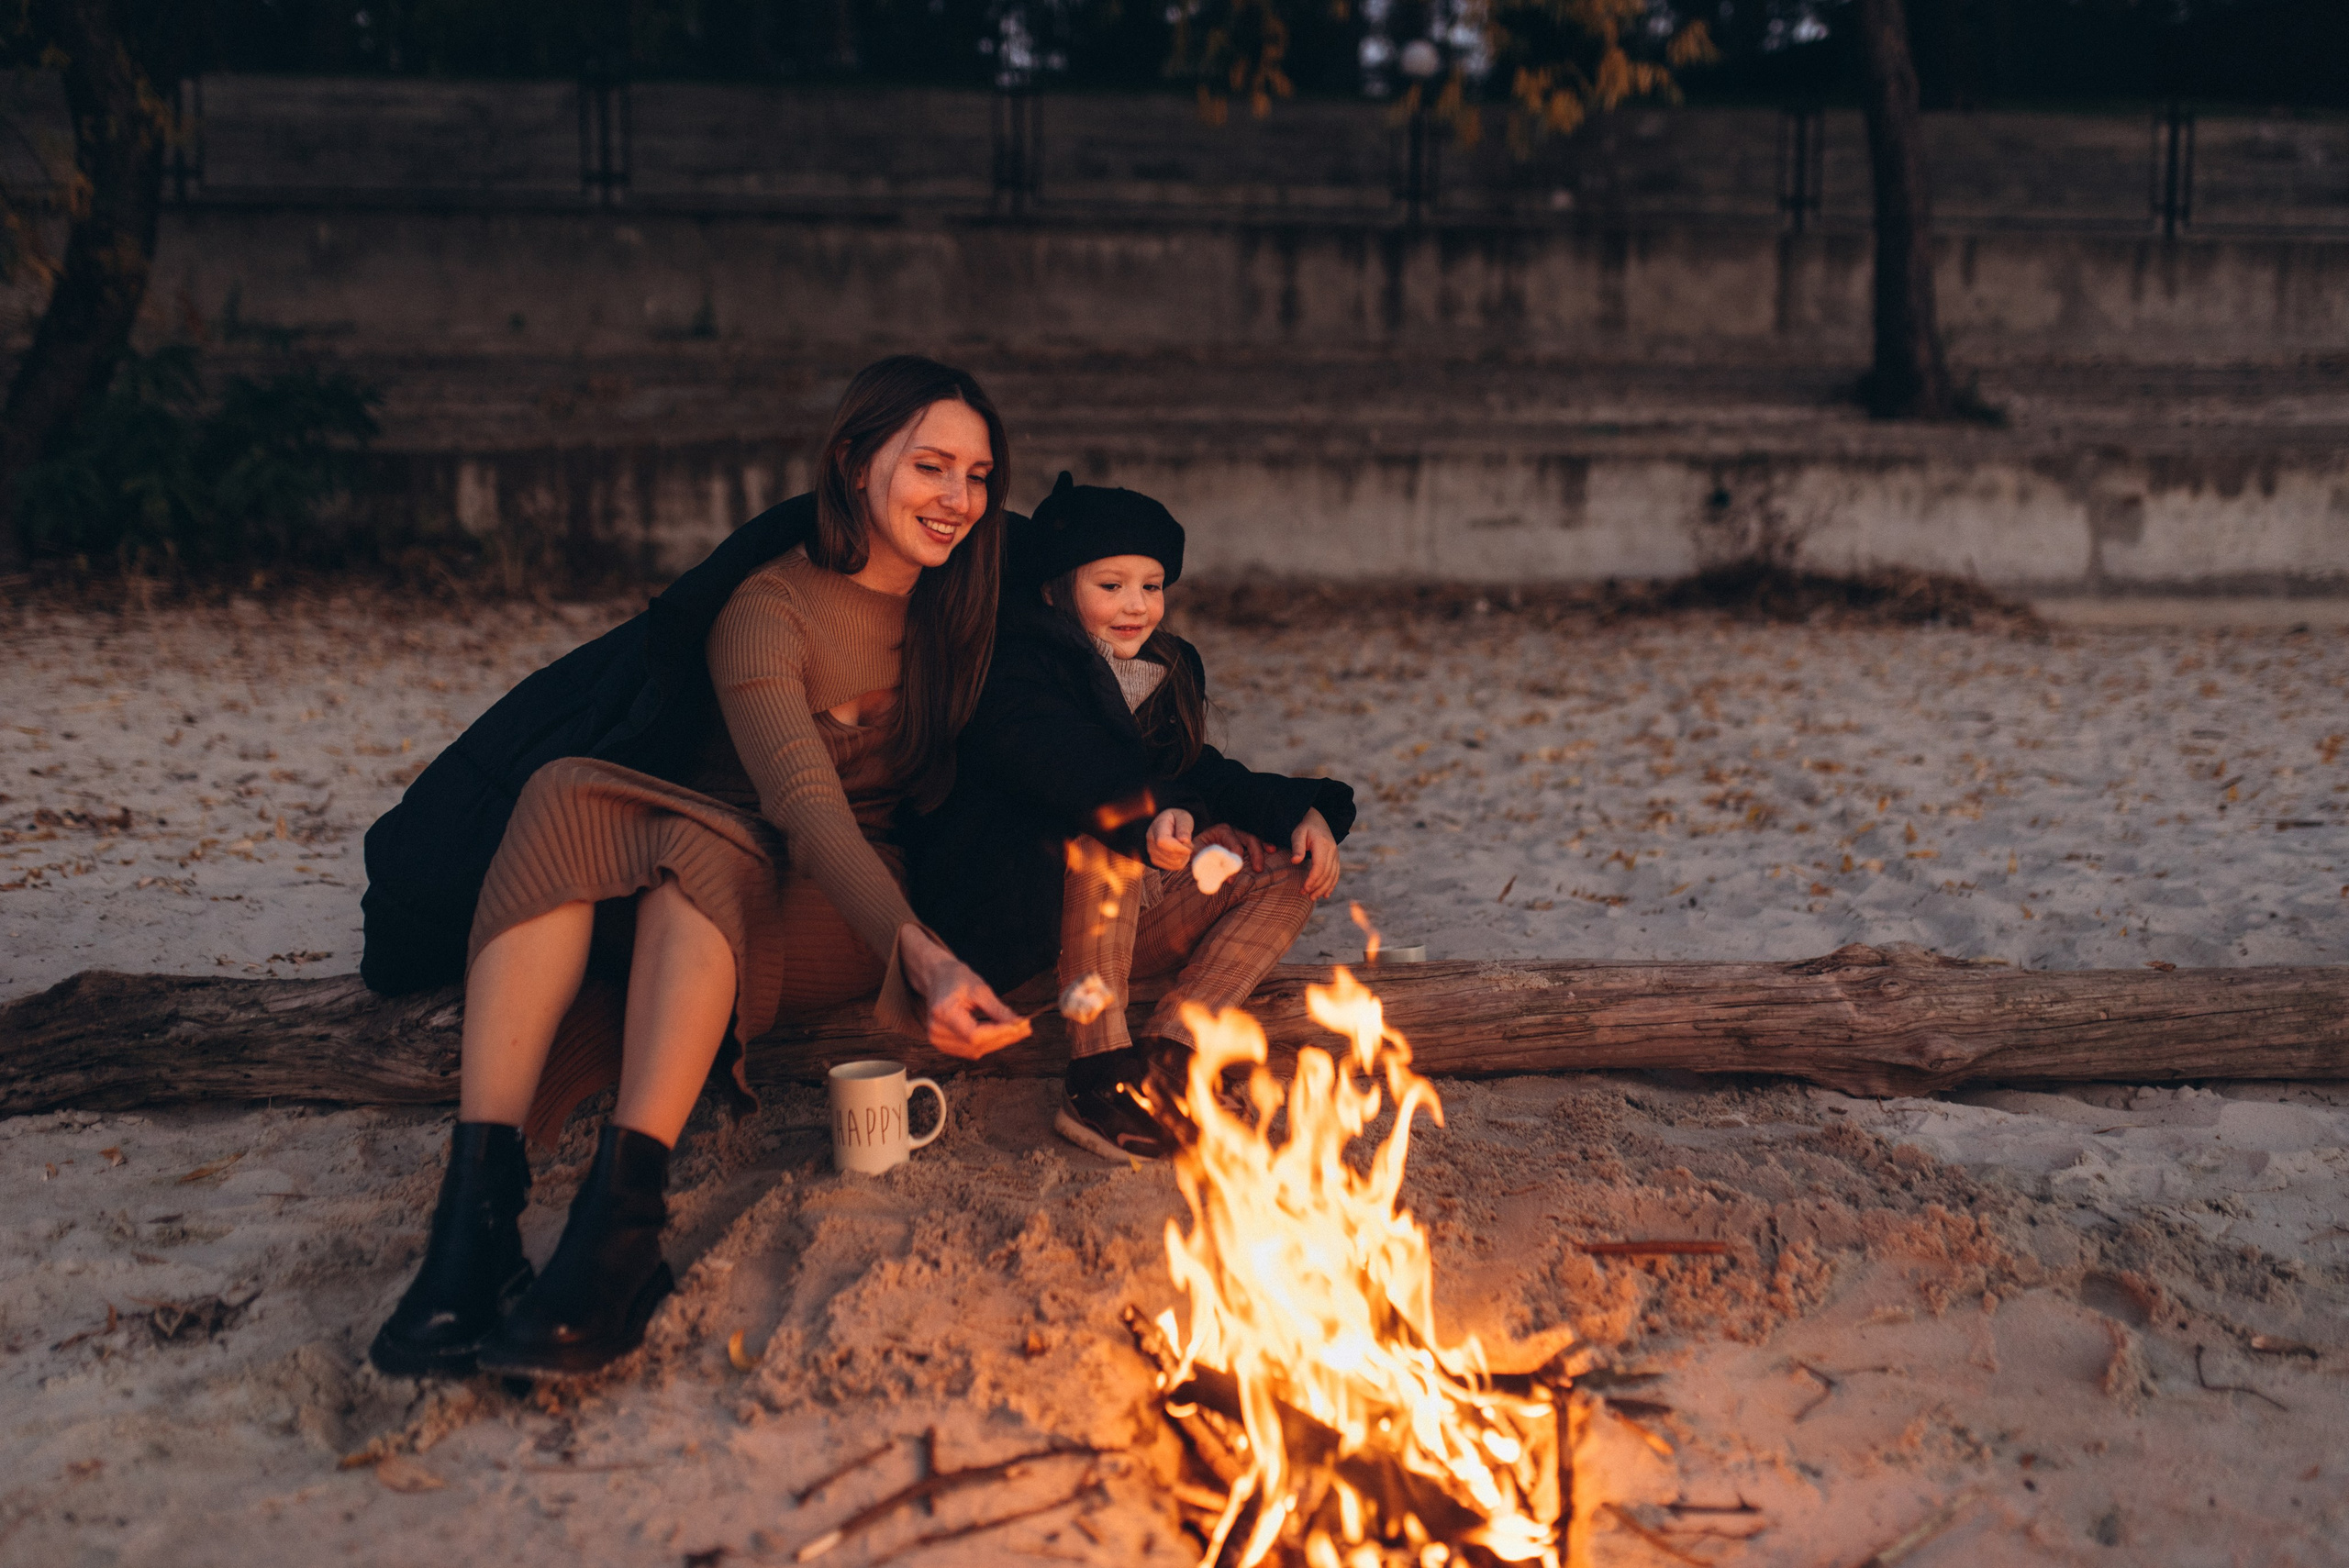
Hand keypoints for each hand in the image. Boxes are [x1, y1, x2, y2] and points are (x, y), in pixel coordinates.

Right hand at [899, 925, 1030, 1059]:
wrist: (936, 977)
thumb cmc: (955, 978)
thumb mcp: (980, 989)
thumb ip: (998, 1010)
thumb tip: (1019, 1024)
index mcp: (943, 1013)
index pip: (975, 1035)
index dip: (1000, 1034)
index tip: (1021, 1027)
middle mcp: (936, 1031)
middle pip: (976, 1045)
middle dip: (1004, 1038)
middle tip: (1025, 1029)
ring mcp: (937, 1040)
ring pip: (975, 1051)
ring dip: (998, 1043)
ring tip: (1017, 1031)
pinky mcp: (942, 1044)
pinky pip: (969, 1050)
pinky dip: (987, 1044)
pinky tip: (1001, 1035)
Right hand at [1146, 808, 1194, 870]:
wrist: (1167, 824)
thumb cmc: (1177, 819)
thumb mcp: (1183, 817)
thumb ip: (1184, 827)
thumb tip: (1184, 841)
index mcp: (1157, 827)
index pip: (1163, 842)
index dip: (1178, 848)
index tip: (1189, 847)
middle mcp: (1151, 841)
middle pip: (1170, 855)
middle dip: (1184, 851)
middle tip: (1188, 842)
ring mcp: (1152, 853)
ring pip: (1174, 863)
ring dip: (1184, 856)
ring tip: (1184, 846)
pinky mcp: (1156, 861)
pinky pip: (1174, 867)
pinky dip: (1181, 861)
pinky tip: (1180, 852)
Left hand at [1197, 822, 1272, 872]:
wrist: (1196, 847)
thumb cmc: (1197, 850)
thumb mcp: (1195, 853)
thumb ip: (1199, 859)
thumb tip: (1203, 870)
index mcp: (1221, 831)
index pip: (1234, 845)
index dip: (1234, 863)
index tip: (1231, 880)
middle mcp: (1232, 830)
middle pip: (1249, 839)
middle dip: (1255, 854)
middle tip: (1258, 870)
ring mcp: (1239, 835)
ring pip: (1254, 841)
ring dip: (1261, 852)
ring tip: (1262, 866)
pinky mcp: (1243, 841)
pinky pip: (1257, 842)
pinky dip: (1264, 846)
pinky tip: (1272, 850)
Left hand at [1289, 808, 1340, 899]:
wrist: (1316, 818)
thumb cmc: (1303, 826)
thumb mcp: (1297, 834)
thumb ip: (1297, 848)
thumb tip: (1295, 861)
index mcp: (1322, 844)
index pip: (1319, 866)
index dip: (1312, 879)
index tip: (1304, 888)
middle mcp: (1332, 850)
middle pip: (1327, 873)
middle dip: (1316, 886)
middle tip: (1304, 895)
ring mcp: (1336, 854)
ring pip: (1332, 875)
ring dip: (1323, 888)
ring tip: (1313, 897)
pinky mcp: (1335, 857)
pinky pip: (1336, 873)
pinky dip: (1331, 885)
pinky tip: (1326, 894)